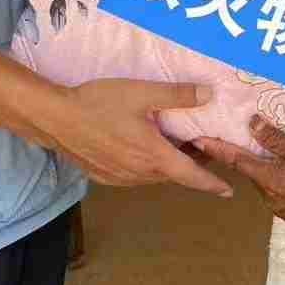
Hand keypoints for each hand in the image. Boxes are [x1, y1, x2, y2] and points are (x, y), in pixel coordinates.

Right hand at [49, 80, 232, 197]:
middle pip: (173, 174)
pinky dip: (146, 166)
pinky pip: (133, 176)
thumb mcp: (142, 93)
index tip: (228, 192)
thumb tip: (209, 94)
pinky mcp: (104, 176)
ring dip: (167, 165)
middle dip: (190, 165)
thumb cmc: (100, 103)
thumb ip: (178, 95)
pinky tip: (141, 148)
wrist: (56, 118)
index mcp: (154, 155)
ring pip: (153, 176)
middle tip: (201, 145)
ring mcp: (120, 177)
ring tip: (174, 145)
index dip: (212, 184)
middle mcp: (139, 173)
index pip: (191, 176)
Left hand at [195, 116, 284, 224]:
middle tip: (270, 152)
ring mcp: (280, 211)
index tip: (198, 141)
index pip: (235, 161)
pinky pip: (280, 200)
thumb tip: (251, 123)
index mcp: (267, 178)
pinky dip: (284, 190)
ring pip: (267, 188)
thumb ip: (273, 137)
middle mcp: (268, 197)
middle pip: (254, 175)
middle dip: (256, 163)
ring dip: (271, 177)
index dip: (217, 149)